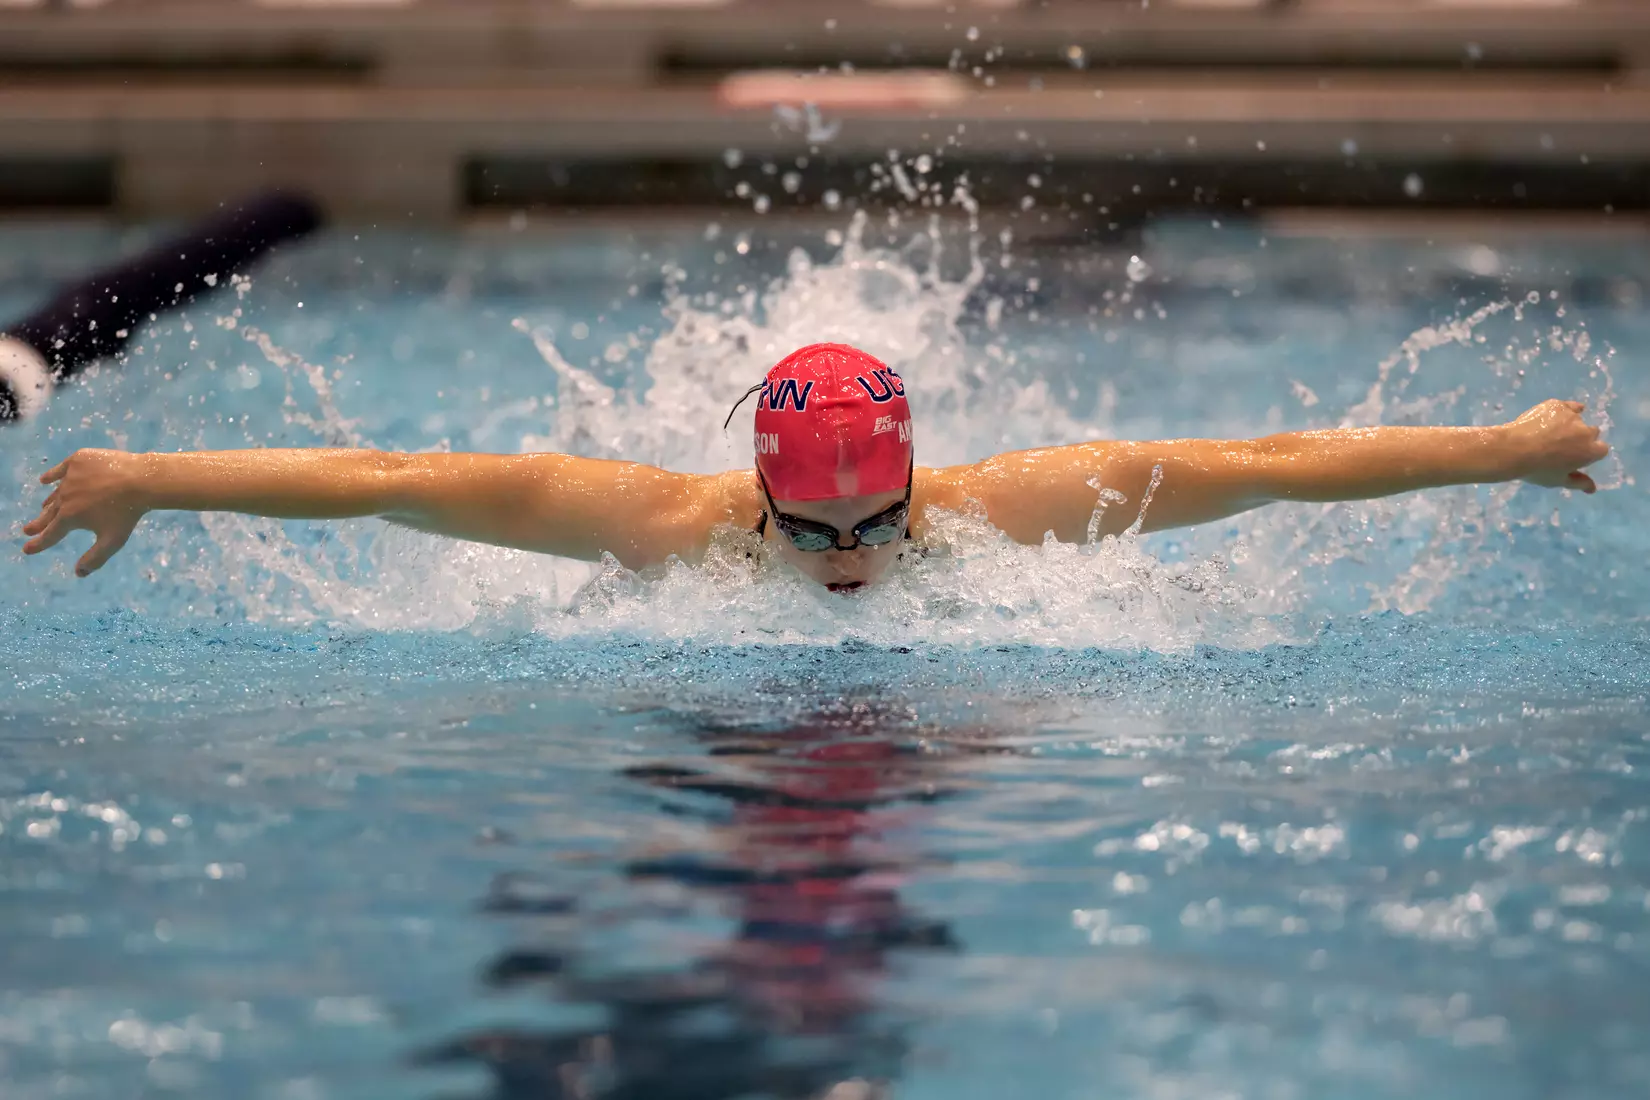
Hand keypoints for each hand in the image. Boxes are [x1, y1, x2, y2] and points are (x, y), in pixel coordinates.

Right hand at [21, 449, 149, 575]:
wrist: (142, 479)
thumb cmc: (128, 513)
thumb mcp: (113, 541)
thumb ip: (95, 558)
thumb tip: (79, 574)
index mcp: (70, 517)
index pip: (50, 535)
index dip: (38, 544)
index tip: (27, 549)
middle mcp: (64, 497)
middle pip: (50, 513)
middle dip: (39, 524)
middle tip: (28, 530)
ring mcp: (70, 477)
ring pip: (57, 492)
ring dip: (51, 502)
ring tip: (44, 508)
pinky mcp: (78, 460)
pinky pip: (61, 469)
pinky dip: (53, 475)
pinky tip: (45, 480)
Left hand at [1503, 399, 1610, 493]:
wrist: (1513, 449)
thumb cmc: (1537, 469)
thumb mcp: (1558, 480)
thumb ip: (1579, 483)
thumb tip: (1593, 489)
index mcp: (1591, 451)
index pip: (1601, 449)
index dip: (1588, 452)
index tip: (1575, 456)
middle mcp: (1587, 431)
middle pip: (1591, 433)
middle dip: (1580, 438)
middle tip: (1560, 445)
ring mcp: (1572, 416)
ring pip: (1576, 419)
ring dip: (1568, 425)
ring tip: (1548, 432)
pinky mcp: (1557, 405)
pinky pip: (1566, 406)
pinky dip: (1562, 411)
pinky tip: (1553, 416)